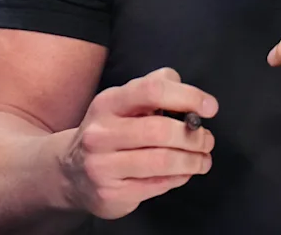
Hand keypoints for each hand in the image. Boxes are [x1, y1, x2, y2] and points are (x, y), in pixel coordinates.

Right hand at [59, 67, 217, 219]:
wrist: (69, 172)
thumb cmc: (109, 131)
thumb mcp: (124, 102)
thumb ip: (155, 88)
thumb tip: (189, 93)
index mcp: (109, 103)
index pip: (153, 90)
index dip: (188, 96)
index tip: (210, 107)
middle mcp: (101, 133)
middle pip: (161, 130)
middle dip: (194, 136)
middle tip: (207, 140)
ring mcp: (102, 166)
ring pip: (162, 161)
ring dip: (192, 160)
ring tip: (203, 159)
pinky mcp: (111, 193)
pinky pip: (157, 185)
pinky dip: (179, 178)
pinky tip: (184, 173)